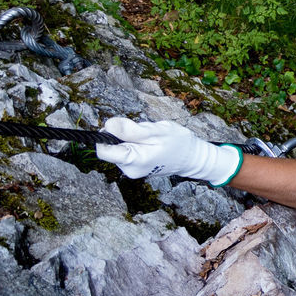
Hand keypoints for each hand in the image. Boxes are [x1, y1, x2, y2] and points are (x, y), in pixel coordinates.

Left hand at [96, 117, 241, 186]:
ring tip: (150, 138)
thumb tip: (107, 125)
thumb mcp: (156, 131)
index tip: (118, 127)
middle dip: (124, 134)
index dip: (106, 135)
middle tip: (144, 132)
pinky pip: (126, 150)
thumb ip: (131, 130)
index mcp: (134, 161)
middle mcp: (129, 169)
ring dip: (131, 138)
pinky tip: (149, 144)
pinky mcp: (134, 167)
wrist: (192, 157)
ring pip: (119, 147)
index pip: (104, 151)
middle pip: (111, 147)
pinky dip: (135, 143)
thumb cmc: (178, 143)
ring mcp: (132, 170)